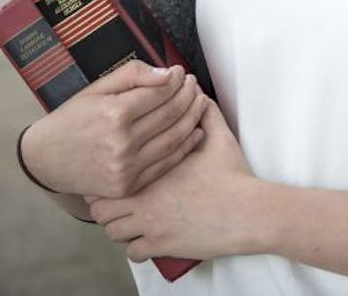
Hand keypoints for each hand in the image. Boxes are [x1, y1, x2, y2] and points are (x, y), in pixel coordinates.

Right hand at [20, 60, 207, 198]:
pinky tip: (195, 131)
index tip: (181, 73)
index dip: (176, 81)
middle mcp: (122, 142)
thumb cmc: (71, 120)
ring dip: (192, 118)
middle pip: (170, 115)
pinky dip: (185, 146)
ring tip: (199, 103)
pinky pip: (166, 163)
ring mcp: (126, 167)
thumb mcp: (96, 89)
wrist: (46, 159)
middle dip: (188, 96)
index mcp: (113, 114)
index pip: (159, 93)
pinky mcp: (128, 185)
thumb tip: (167, 73)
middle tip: (194, 85)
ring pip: (173, 139)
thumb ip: (132, 75)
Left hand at [90, 100, 259, 262]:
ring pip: (113, 233)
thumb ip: (206, 114)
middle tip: (119, 203)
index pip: (110, 177)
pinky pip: (133, 253)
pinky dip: (136, 248)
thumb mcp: (220, 138)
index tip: (117, 178)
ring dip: (120, 228)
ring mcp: (151, 226)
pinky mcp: (161, 246)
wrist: (246, 211)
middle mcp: (144, 200)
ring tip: (133, 221)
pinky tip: (148, 239)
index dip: (108, 179)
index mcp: (152, 171)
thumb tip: (198, 94)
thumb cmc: (233, 176)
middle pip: (101, 209)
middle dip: (106, 206)